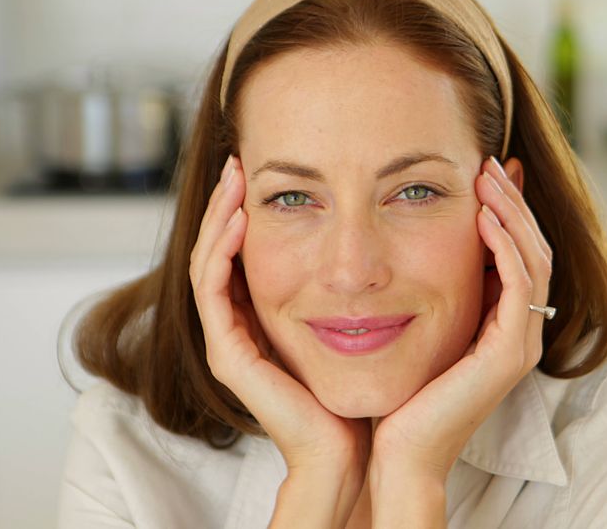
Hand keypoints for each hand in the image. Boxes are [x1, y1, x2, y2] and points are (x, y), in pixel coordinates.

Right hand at [188, 155, 369, 526]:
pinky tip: (240, 219)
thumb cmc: (379, 384)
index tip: (268, 168)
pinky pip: (212, 292)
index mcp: (271, 315)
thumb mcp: (374, 312)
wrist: (367, 446)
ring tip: (236, 176)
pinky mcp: (232, 356)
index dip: (252, 207)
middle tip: (240, 159)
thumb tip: (398, 223)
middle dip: (229, 201)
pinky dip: (221, 251)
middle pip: (221, 249)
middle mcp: (244, 325)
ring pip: (208, 262)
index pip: (248, 249)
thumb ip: (369, 276)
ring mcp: (232, 340)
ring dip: (218, 215)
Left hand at [370, 156, 552, 497]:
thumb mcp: (422, 329)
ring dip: (512, 213)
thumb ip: (434, 291)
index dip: (509, 210)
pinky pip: (518, 285)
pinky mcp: (508, 353)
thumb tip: (419, 245)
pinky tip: (483, 217)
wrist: (400, 451)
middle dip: (513, 202)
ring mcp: (520, 343)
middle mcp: (521, 332)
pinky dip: (504, 246)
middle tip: (489, 162)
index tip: (488, 172)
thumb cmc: (403, 393)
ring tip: (487, 177)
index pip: (521, 253)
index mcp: (505, 326)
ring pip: (534, 259)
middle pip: (535, 248)